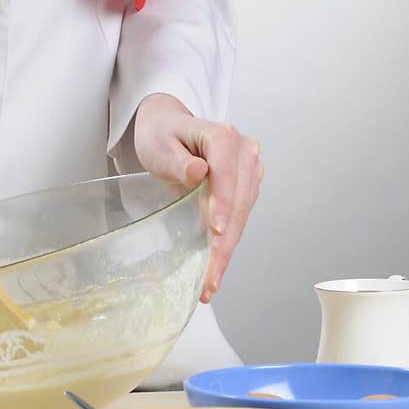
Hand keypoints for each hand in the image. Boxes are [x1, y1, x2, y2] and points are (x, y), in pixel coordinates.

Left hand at [132, 93, 262, 302]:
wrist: (167, 127)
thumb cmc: (161, 134)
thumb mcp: (159, 144)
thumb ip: (177, 161)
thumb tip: (199, 171)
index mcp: (223, 136)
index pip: (227, 173)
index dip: (223, 203)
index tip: (216, 230)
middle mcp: (244, 152)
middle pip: (238, 201)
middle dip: (225, 241)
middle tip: (210, 276)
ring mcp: (249, 171)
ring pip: (242, 216)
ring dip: (227, 249)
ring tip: (211, 281)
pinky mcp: (246, 187)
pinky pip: (239, 218)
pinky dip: (228, 243)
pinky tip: (216, 265)